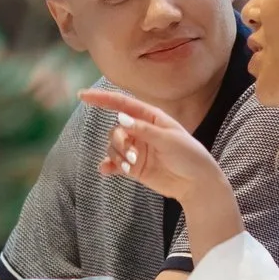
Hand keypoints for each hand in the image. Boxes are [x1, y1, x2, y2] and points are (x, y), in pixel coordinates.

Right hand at [79, 88, 224, 206]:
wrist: (197, 184)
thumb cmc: (189, 156)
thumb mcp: (169, 139)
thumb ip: (144, 130)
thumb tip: (120, 118)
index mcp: (150, 118)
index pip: (122, 104)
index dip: (101, 98)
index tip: (82, 95)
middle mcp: (141, 131)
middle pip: (115, 130)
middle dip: (118, 141)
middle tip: (131, 155)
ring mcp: (136, 149)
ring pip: (113, 147)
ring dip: (117, 155)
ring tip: (131, 165)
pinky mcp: (134, 167)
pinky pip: (114, 164)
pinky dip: (109, 166)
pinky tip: (106, 171)